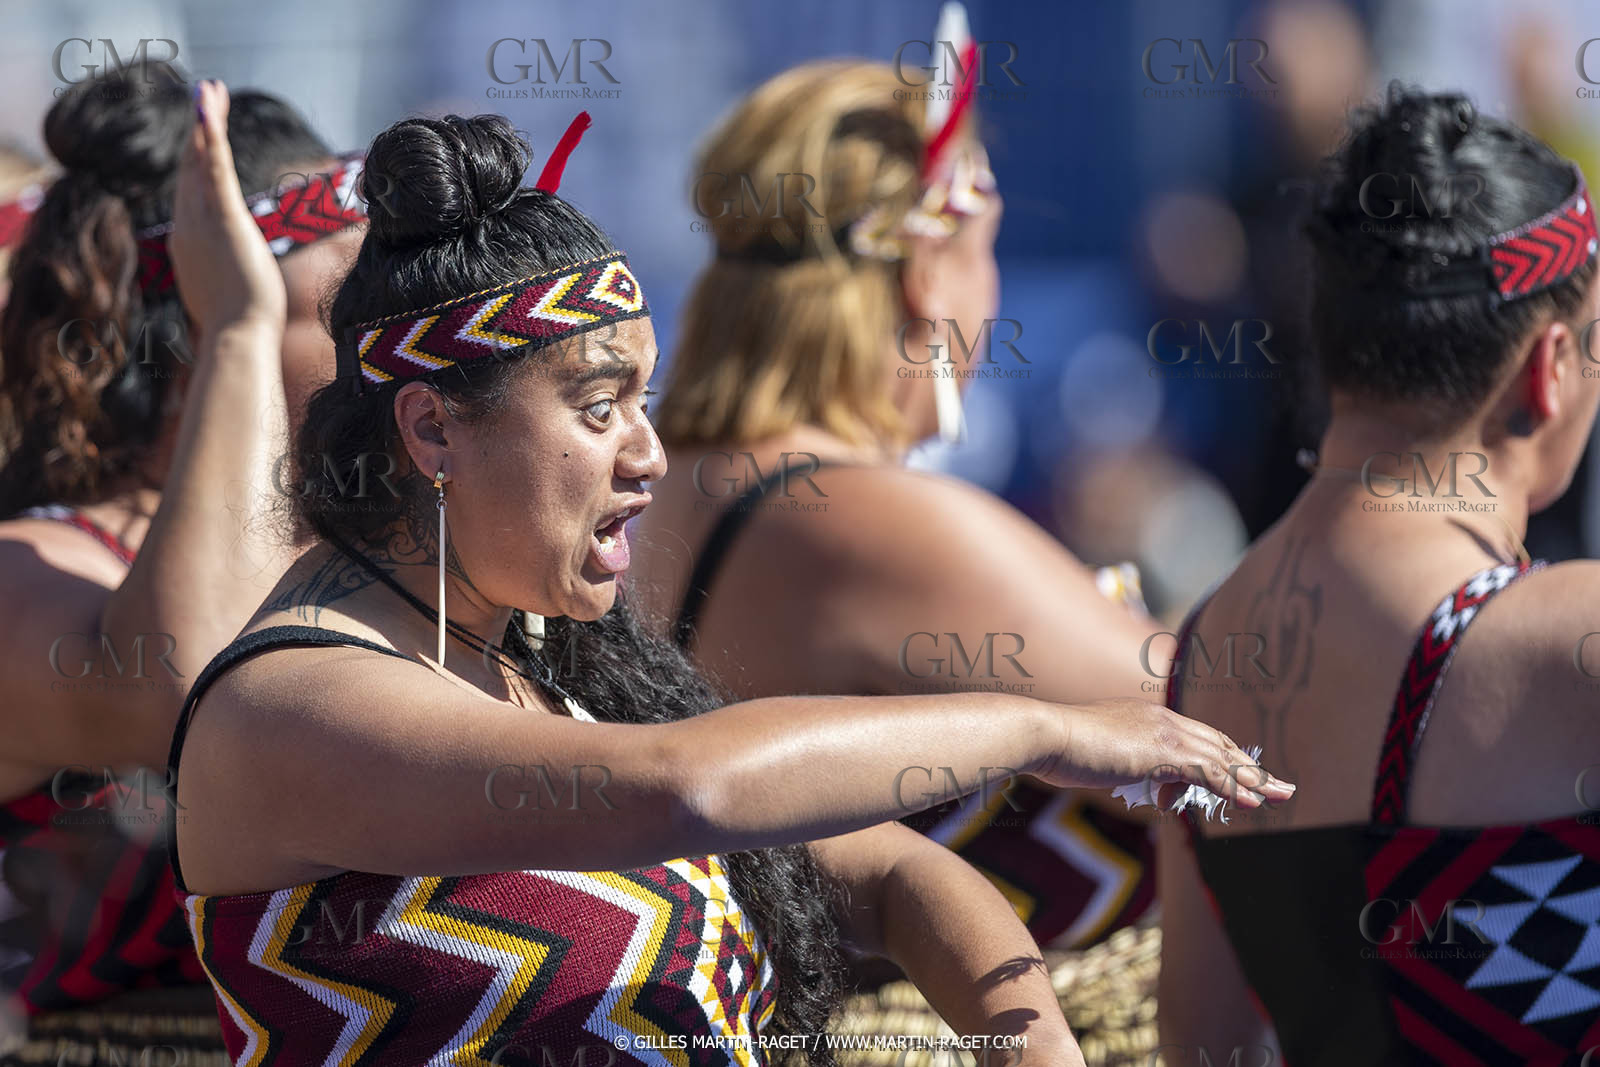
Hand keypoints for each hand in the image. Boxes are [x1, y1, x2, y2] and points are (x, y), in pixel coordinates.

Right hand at [168, 80, 286, 336]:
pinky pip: (217, 171)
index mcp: (189, 240)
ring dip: (206, 122)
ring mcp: (203, 222)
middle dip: (199, 128)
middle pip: (192, 165)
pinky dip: (213, 139)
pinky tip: (210, 112)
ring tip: (210, 89)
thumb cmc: (237, 325)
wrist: (235, 339)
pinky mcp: (224, 221)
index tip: (201, 130)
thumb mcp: (224, 291)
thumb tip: (234, 281)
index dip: (195, 155)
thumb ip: (223, 274)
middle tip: (205, 92)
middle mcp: (190, 225)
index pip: (191, 189)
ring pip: (202, 161)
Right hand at [1035, 698, 1294, 809]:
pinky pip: (1209, 774)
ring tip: (1281, 796)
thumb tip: (1143, 786)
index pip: (1197, 737)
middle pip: (1219, 744)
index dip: (1223, 757)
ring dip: (1254, 779)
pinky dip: (1234, 788)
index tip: (1243, 774)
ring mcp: (1164, 734)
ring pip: (1221, 759)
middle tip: (1280, 785)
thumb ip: (1127, 768)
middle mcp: (1162, 719)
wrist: (1045, 735)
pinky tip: (1254, 803)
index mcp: (1148, 717)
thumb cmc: (1059, 748)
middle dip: (1251, 766)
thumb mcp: (1101, 758)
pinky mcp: (1163, 753)